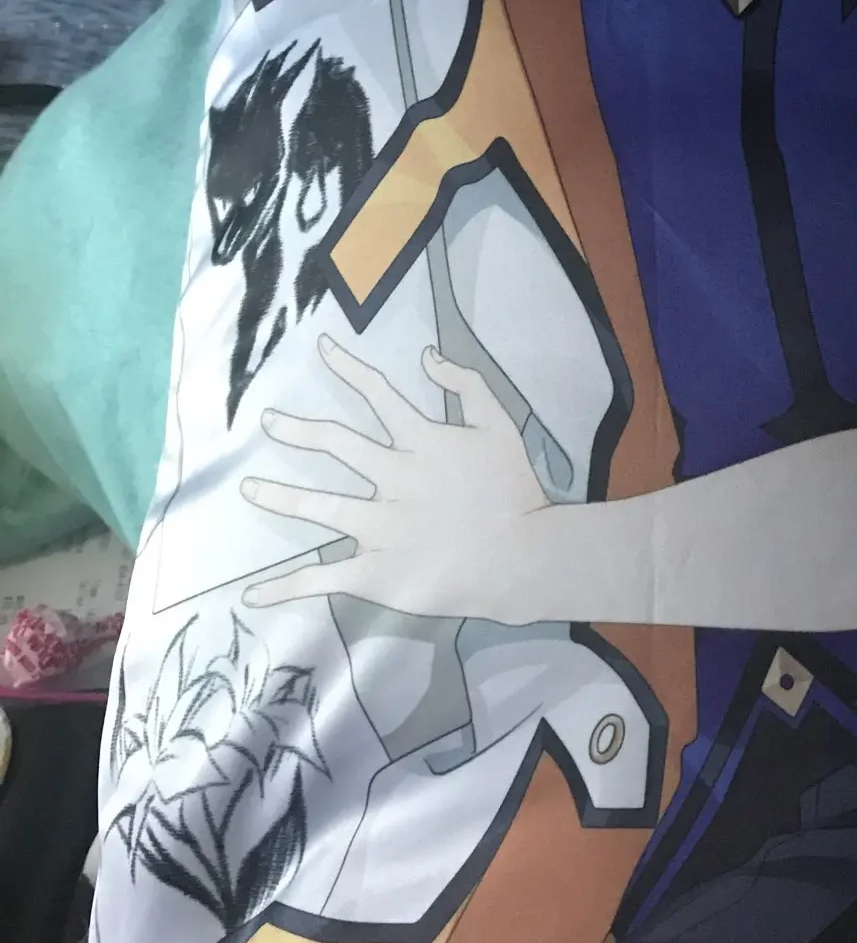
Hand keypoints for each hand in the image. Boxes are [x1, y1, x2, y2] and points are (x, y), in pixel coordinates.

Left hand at [241, 335, 550, 621]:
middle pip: (336, 445)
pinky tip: (252, 594)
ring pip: (319, 508)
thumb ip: (466, 385)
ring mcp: (380, 529)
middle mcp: (394, 479)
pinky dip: (285, 587)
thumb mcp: (500, 425)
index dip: (348, 367)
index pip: (378, 395)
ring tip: (248, 488)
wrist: (522, 557)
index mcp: (422, 443)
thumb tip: (427, 354)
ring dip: (280, 497)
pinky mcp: (375, 573)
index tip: (321, 347)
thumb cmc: (513, 491)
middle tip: (268, 420)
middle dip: (298, 430)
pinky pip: (322, 579)